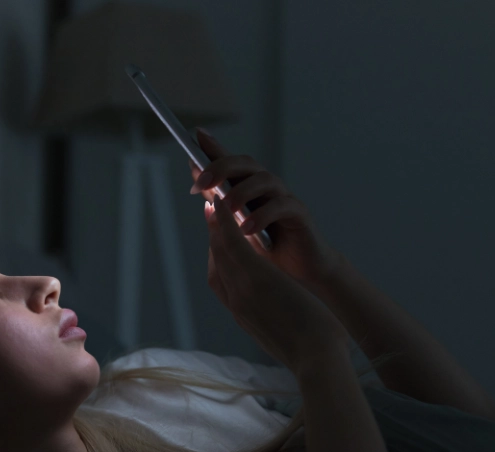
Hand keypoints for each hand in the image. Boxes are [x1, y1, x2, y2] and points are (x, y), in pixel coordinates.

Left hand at [189, 129, 344, 292]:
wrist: (298, 274)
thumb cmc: (265, 250)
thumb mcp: (234, 228)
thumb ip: (219, 204)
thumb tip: (197, 182)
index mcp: (248, 188)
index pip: (230, 161)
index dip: (213, 147)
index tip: (194, 135)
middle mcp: (266, 187)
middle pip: (246, 164)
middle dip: (221, 168)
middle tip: (201, 183)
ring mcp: (284, 197)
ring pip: (265, 180)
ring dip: (242, 192)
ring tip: (228, 210)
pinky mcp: (299, 214)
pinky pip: (282, 206)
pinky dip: (263, 215)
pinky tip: (247, 229)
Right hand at [205, 196, 350, 374]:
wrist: (316, 360)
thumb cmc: (310, 351)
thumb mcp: (285, 334)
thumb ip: (275, 320)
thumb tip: (284, 314)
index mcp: (243, 316)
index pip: (221, 282)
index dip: (217, 257)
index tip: (216, 240)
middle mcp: (236, 302)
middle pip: (216, 262)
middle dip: (211, 235)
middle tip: (210, 212)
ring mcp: (243, 290)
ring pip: (220, 250)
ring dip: (214, 223)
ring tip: (214, 201)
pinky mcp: (256, 278)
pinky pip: (234, 243)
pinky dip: (225, 222)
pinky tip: (224, 205)